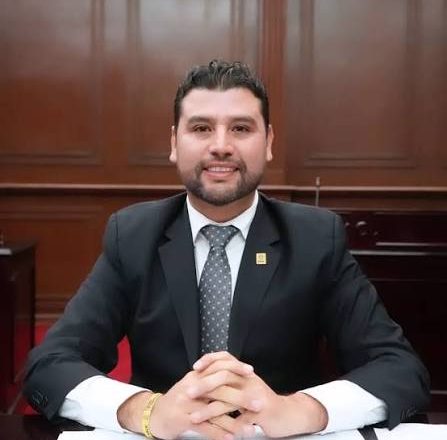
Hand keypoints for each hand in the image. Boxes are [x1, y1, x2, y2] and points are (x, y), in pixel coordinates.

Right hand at [117, 359, 253, 439]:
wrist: (155, 414)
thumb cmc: (178, 400)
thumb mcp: (192, 384)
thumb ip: (209, 379)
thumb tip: (232, 373)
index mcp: (196, 376)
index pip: (218, 367)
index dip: (235, 368)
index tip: (251, 372)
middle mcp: (192, 387)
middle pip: (220, 389)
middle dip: (241, 397)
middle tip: (258, 404)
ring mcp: (187, 404)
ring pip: (214, 411)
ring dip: (234, 422)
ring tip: (249, 429)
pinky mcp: (182, 420)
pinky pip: (205, 427)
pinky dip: (219, 434)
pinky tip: (231, 438)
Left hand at [191, 351, 328, 437]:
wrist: (288, 414)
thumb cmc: (262, 401)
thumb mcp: (246, 385)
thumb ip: (230, 380)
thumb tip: (208, 375)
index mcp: (244, 373)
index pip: (225, 358)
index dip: (209, 360)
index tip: (194, 367)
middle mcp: (250, 380)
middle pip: (224, 377)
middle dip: (203, 385)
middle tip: (188, 393)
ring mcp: (255, 396)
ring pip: (228, 400)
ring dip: (209, 410)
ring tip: (194, 417)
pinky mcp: (261, 413)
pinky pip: (240, 420)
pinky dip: (228, 428)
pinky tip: (216, 434)